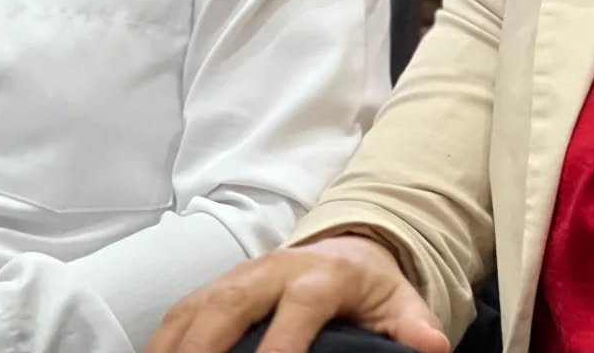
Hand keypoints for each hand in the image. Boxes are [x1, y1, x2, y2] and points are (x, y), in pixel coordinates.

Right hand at [146, 234, 449, 352]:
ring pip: (194, 309)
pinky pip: (178, 315)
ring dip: (173, 348)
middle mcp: (272, 270)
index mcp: (323, 274)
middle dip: (205, 347)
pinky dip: (162, 344)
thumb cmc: (368, 286)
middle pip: (229, 303)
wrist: (345, 250)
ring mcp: (237, 277)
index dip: (284, 342)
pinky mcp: (212, 289)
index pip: (300, 306)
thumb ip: (411, 325)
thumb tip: (432, 346)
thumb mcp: (398, 301)